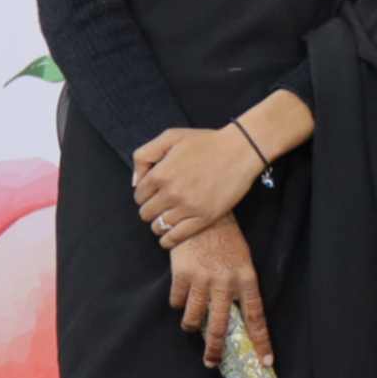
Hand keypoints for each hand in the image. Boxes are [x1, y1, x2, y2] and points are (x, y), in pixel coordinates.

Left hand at [131, 125, 263, 247]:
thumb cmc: (207, 141)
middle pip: (146, 213)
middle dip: (151, 209)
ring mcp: (188, 207)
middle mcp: (171, 193)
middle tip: (161, 205)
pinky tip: (168, 238)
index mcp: (160, 174)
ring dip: (159, 224)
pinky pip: (177, 237)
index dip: (144, 195)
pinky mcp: (205, 217)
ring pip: (159, 226)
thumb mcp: (170, 136)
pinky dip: (168, 240)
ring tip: (167, 219)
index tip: (154, 194)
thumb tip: (135, 182)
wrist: (241, 150)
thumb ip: (145, 155)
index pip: (139, 196)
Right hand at [165, 213, 269, 376]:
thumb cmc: (225, 240)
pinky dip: (177, 304)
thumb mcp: (242, 262)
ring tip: (191, 325)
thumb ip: (239, 288)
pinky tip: (181, 296)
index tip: (265, 362)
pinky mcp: (181, 275)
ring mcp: (202, 280)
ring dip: (191, 326)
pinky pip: (176, 302)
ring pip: (193, 318)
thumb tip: (231, 317)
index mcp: (247, 279)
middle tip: (212, 362)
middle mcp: (226, 283)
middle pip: (220, 326)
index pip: (257, 317)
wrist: (202, 214)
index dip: (261, 341)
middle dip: (215, 349)